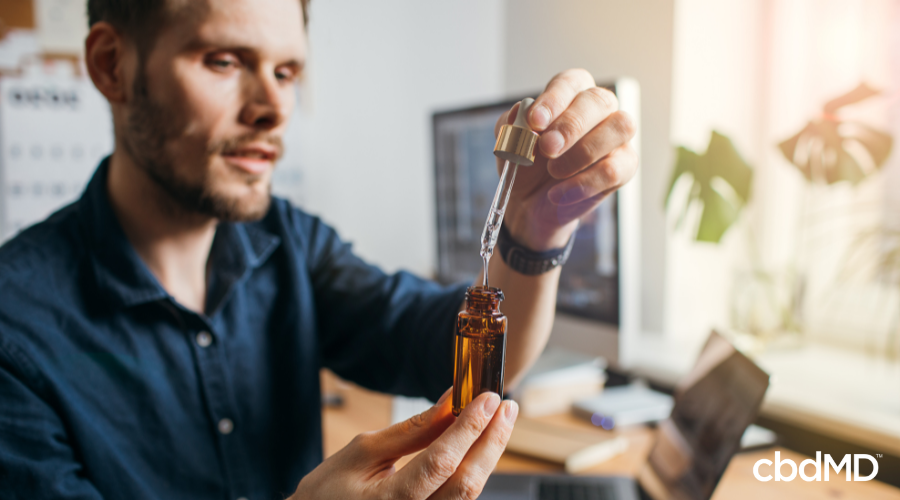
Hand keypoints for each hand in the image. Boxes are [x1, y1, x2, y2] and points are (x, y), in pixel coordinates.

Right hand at [291, 389, 518, 499]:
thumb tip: (450, 403)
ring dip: (487, 455)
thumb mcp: (362, 452)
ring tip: (497, 421)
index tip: (488, 399)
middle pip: (466, 483)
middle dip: (491, 441)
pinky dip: (472, 470)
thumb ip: (411, 431)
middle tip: (505, 406)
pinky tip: (479, 448)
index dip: (469, 428)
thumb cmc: (327, 493)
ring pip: (469, 494)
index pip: (441, 462)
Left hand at [495, 69, 637, 250]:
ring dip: (584, 151)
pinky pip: (615, 169)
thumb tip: (522, 110)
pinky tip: (560, 193)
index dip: (554, 99)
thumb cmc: (526, 164)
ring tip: (554, 171)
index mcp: (571, 95)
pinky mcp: (624, 166)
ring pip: (619, 128)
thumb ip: (514, 124)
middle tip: (547, 148)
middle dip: (571, 125)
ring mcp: (616, 137)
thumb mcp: (511, 143)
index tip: (536, 121)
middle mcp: (600, 110)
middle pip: (599, 100)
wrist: (530, 203)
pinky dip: (585, 183)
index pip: (571, 82)